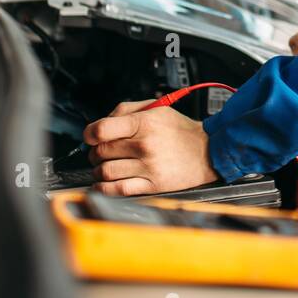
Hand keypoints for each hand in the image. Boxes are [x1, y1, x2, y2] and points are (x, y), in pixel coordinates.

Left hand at [83, 101, 218, 195]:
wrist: (208, 151)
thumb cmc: (181, 131)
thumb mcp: (157, 108)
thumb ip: (126, 109)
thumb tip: (101, 122)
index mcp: (144, 123)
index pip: (102, 129)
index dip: (89, 134)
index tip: (90, 137)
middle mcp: (145, 145)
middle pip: (101, 151)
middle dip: (95, 152)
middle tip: (100, 152)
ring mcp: (148, 167)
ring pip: (106, 171)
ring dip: (98, 170)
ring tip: (103, 167)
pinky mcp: (152, 185)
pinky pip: (118, 189)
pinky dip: (104, 188)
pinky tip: (103, 184)